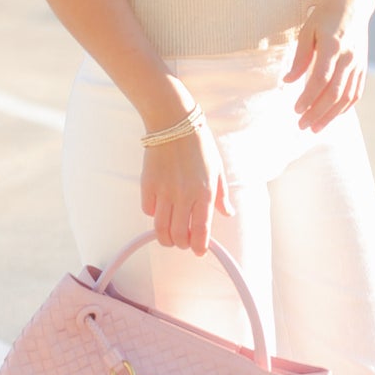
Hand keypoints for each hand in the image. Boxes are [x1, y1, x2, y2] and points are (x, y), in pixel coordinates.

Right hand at [141, 123, 233, 253]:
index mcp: (204, 193)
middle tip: (183, 241)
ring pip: (160, 229)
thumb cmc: (199, 144)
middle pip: (179, 235)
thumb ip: (221, 195)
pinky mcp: (147, 185)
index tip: (198, 251)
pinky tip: (159, 209)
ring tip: (169, 235)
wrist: (173, 123)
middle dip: (181, 244)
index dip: (199, 247)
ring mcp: (164, 191)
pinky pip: (148, 210)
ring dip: (165, 237)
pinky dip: (153, 214)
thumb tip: (227, 213)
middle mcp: (184, 196)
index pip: (202, 231)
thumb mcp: (217, 169)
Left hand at [284, 0, 369, 130]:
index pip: (320, 79)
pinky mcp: (363, 67)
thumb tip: (288, 80)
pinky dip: (344, 107)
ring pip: (346, 97)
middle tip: (302, 125)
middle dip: (317, 113)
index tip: (295, 109)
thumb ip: (300, 57)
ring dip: (330, 115)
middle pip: (333, 93)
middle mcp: (348, 58)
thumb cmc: (327, 14)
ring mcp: (358, 64)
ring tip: (315, 127)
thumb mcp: (308, 30)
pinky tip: (332, 115)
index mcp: (333, 47)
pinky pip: (356, 93)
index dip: (307, 97)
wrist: (355, 3)